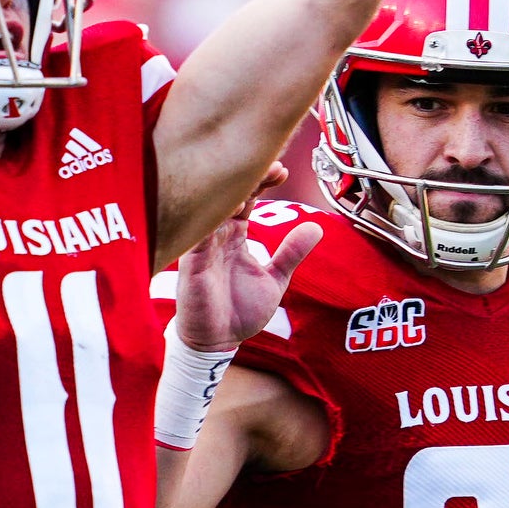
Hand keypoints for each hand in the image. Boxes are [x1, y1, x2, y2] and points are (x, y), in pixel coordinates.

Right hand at [172, 164, 321, 351]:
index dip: (262, 181)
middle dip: (249, 178)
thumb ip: (291, 253)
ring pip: (212, 209)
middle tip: (272, 164)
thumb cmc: (239, 310)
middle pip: (229, 197)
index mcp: (235, 236)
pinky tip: (227, 207)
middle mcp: (217, 237)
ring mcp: (202, 248)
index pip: (246, 199)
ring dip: (230, 192)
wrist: (218, 342)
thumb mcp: (275, 279)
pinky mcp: (191, 264)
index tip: (282, 170)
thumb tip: (316, 226)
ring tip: (252, 175)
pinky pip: (198, 236)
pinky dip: (210, 220)